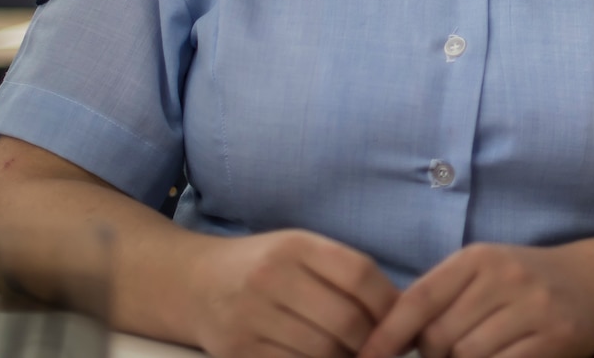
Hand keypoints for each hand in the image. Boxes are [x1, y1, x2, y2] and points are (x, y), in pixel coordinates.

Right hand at [187, 230, 397, 357]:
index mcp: (295, 246)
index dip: (388, 302)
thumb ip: (343, 271)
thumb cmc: (262, 266)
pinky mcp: (238, 352)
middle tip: (383, 346)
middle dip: (372, 339)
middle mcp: (271, 278)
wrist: (192, 284)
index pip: (359, 274)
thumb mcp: (300, 250)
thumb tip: (397, 309)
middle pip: (344, 319)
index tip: (401, 319)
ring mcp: (251, 317)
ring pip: (322, 350)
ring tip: (355, 354)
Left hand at [357, 243, 593, 357]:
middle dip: (433, 355)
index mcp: (478, 258)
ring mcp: (533, 309)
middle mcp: (505, 277)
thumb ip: (438, 299)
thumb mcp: (481, 274)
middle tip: (447, 352)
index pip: (417, 300)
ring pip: (467, 356)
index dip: (386, 337)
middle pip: (439, 337)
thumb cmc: (523, 283)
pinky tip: (496, 357)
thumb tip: (385, 341)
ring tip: (474, 354)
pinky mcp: (553, 340)